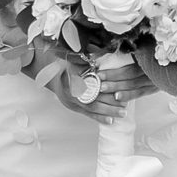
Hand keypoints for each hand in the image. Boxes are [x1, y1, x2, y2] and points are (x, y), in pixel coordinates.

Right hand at [32, 51, 153, 122]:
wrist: (50, 73)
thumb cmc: (65, 62)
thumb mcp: (73, 57)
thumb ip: (85, 58)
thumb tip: (100, 55)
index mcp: (71, 78)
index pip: (90, 86)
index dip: (105, 89)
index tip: (119, 90)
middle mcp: (70, 92)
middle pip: (92, 100)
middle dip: (110, 103)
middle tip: (125, 106)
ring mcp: (71, 102)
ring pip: (91, 109)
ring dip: (108, 112)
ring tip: (123, 113)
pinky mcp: (73, 107)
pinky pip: (87, 114)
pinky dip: (99, 117)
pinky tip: (111, 121)